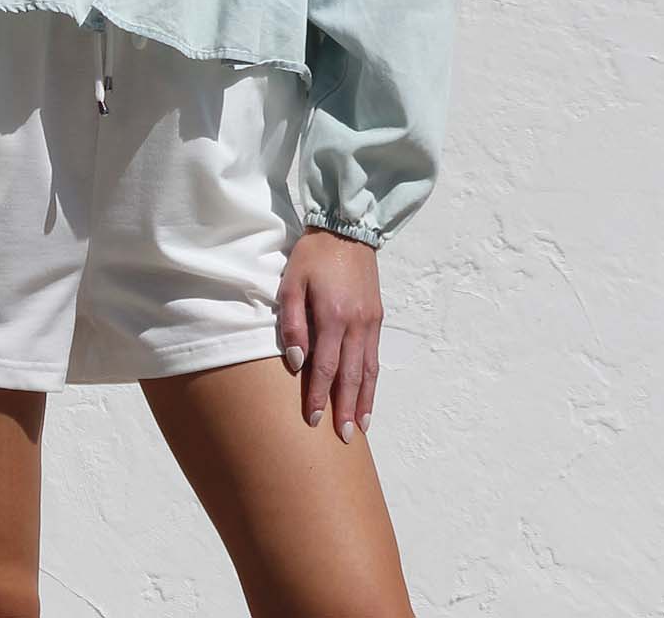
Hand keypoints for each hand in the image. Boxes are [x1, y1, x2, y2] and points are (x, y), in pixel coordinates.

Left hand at [277, 227, 382, 441]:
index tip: (313, 420)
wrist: (347, 229)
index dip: (320, 396)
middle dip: (345, 409)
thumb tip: (295, 361)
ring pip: (368, 371)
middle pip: (351, 376)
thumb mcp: (292, 282)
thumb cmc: (313, 256)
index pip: (326, 367)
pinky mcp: (377, 318)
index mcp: (333, 316)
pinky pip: (374, 357)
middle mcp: (356, 324)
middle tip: (341, 438)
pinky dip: (372, 381)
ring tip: (359, 427)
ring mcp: (370, 322)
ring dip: (363, 401)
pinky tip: (367, 396)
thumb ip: (292, 322)